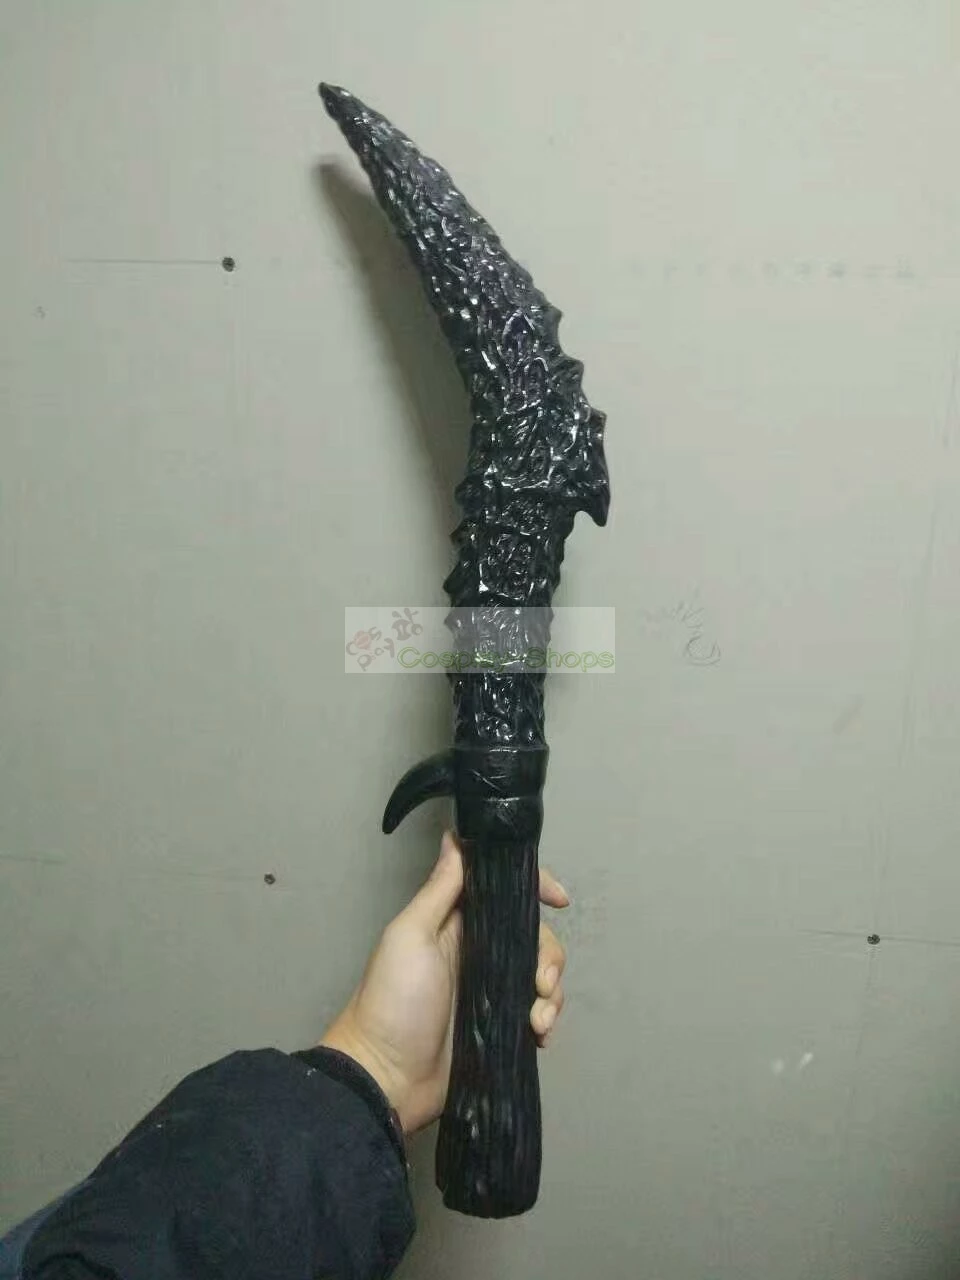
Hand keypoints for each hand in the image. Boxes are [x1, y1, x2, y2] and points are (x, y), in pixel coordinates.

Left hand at [319, 830, 568, 1133]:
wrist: (386, 1077)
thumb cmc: (393, 1001)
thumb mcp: (410, 936)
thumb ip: (439, 889)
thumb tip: (456, 836)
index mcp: (456, 922)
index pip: (503, 891)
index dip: (534, 887)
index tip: (558, 898)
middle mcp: (477, 950)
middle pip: (532, 934)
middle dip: (548, 954)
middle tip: (540, 982)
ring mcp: (490, 990)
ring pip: (540, 973)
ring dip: (551, 991)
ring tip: (537, 1018)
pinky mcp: (500, 1027)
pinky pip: (537, 1011)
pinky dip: (546, 1018)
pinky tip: (538, 1033)